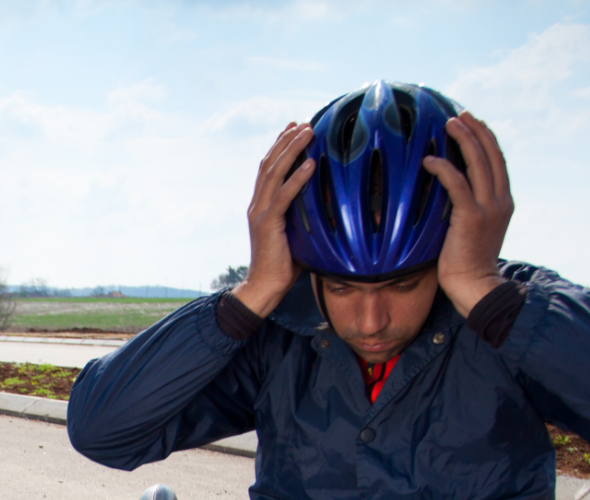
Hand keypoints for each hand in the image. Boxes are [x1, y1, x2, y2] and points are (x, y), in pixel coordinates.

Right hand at [232, 122, 314, 317]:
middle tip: (303, 123)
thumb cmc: (283, 266)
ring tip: (307, 132)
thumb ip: (307, 216)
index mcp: (260, 206)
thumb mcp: (297, 234)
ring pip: (274, 173)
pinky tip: (310, 163)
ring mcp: (260, 213)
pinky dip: (297, 177)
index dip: (279, 147)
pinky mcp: (267, 224)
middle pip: (269, 164)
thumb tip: (333, 206)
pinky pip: (283, 195)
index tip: (294, 129)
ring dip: (292, 150)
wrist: (264, 287)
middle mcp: (257, 205)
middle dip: (286, 141)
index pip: (268, 169)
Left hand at [422, 111, 513, 315]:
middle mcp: (500, 200)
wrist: (476, 286)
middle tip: (459, 115)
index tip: (472, 123)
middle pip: (491, 154)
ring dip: (463, 139)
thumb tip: (448, 195)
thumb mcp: (474, 230)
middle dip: (476, 130)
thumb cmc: (468, 263)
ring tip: (449, 124)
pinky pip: (457, 184)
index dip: (485, 139)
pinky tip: (429, 160)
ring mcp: (488, 208)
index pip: (497, 161)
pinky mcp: (471, 217)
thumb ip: (469, 209)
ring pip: (478, 162)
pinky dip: (444, 169)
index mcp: (503, 202)